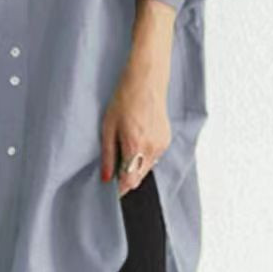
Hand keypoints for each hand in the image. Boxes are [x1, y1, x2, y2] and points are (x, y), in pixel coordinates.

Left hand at [100, 68, 171, 197]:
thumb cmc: (124, 100)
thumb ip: (108, 155)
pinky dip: (144, 155)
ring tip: (126, 144)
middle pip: (138, 177)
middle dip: (126, 176)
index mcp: (135, 146)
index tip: (111, 188)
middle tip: (114, 164)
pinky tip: (137, 137)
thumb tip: (106, 177)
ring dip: (135, 165)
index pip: (129, 182)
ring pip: (146, 168)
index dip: (119, 189)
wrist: (146, 82)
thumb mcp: (108, 126)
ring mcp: (161, 145)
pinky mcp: (166, 140)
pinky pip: (154, 157)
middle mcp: (151, 149)